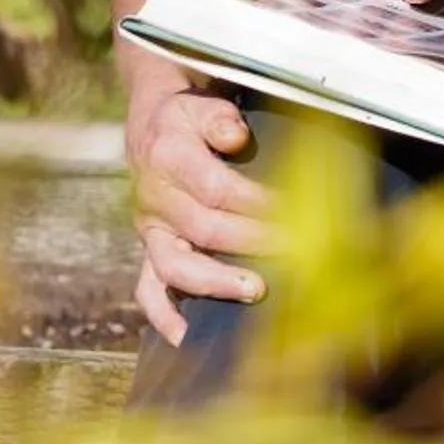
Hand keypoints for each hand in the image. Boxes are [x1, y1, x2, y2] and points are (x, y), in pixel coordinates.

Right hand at [126, 82, 271, 345]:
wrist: (151, 125)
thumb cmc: (189, 118)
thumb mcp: (202, 104)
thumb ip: (220, 118)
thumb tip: (236, 136)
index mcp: (169, 158)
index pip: (216, 188)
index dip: (257, 203)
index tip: (296, 211)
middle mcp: (155, 198)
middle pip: (203, 229)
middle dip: (252, 241)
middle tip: (295, 249)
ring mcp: (151, 231)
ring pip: (173, 265)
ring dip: (215, 282)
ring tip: (256, 290)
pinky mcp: (150, 253)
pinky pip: (148, 290)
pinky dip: (165, 317)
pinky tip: (187, 338)